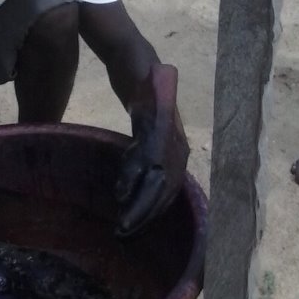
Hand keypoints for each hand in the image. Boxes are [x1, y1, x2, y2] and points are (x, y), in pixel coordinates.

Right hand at [115, 63, 189, 236]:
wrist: (137, 63)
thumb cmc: (142, 100)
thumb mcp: (143, 133)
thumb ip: (141, 156)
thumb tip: (132, 188)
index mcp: (176, 151)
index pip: (171, 190)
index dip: (155, 213)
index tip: (136, 232)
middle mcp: (177, 145)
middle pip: (168, 189)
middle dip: (148, 215)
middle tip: (127, 235)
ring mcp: (167, 132)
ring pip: (159, 177)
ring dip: (142, 203)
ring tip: (124, 224)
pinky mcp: (155, 120)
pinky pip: (147, 154)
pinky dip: (134, 175)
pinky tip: (121, 192)